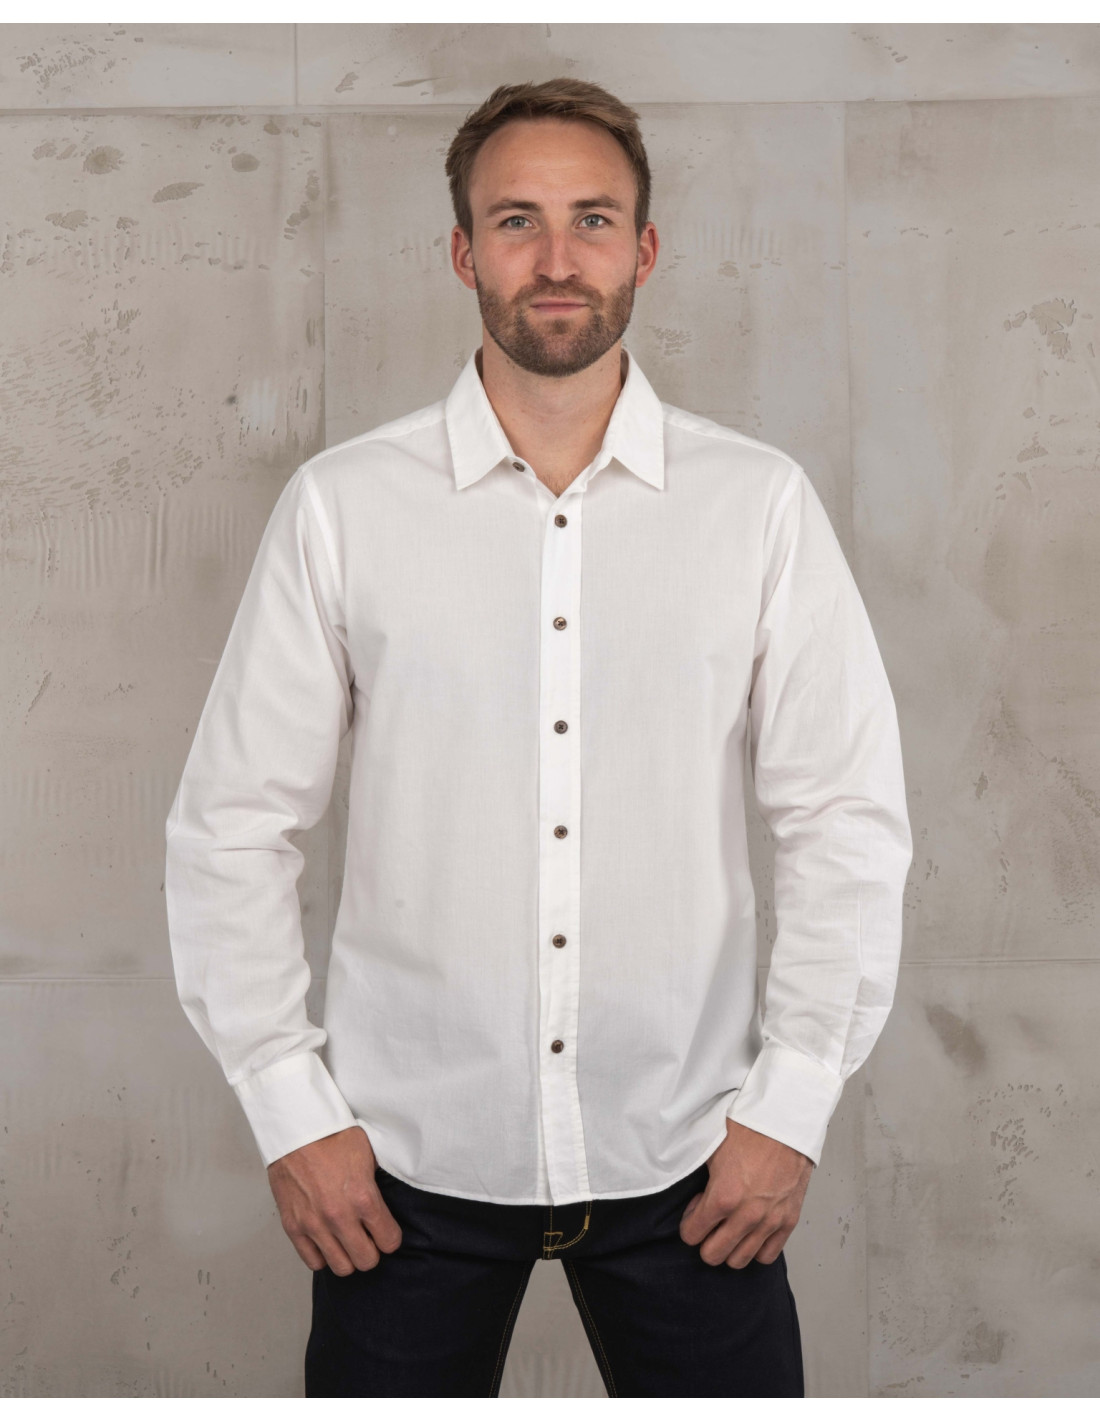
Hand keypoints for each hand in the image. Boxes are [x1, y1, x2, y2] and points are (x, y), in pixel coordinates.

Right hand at [267, 1124, 402, 1274]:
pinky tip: (327, 1241)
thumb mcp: (368, 1155)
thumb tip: (382, 1205)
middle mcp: (339, 1216)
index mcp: (363, 1197)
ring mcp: (314, 1224)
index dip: (391, 1237)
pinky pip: (312, 1261)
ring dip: (348, 1256)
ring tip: (347, 1241)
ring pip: (341, 1267)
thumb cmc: (332, 1135)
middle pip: (366, 1261)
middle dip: (372, 1251)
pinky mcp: (293, 1226)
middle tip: (368, 1238)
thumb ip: (375, 1186)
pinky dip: (323, 1255)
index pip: (389, 1241)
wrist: (297, 1127)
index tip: (387, 1232)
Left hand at [679, 1118, 813, 1267]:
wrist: (785, 1121)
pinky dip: (756, 1248)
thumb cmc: (749, 1128)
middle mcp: (747, 1215)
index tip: (695, 1210)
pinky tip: (751, 1230)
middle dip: (705, 1239)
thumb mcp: (712, 1149)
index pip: (691, 1235)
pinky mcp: (788, 1220)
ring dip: (730, 1247)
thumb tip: (693, 1197)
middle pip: (714, 1255)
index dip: (689, 1223)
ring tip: (730, 1225)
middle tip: (710, 1220)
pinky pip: (768, 1255)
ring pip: (740, 1260)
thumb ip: (699, 1180)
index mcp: (723, 1196)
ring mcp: (769, 1221)